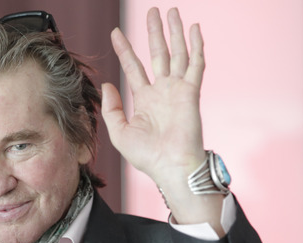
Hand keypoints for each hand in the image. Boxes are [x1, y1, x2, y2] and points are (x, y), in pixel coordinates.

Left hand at [102, 7, 203, 182]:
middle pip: (157, 54)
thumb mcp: (119, 133)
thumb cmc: (147, 156)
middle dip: (154, 32)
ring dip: (174, 32)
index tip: (116, 33)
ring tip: (171, 11)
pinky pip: (195, 64)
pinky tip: (194, 29)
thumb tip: (107, 85)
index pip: (134, 67)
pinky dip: (196, 46)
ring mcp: (178, 90)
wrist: (170, 167)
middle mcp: (162, 91)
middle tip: (152, 11)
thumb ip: (111, 109)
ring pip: (177, 53)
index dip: (125, 50)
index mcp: (145, 100)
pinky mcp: (191, 92)